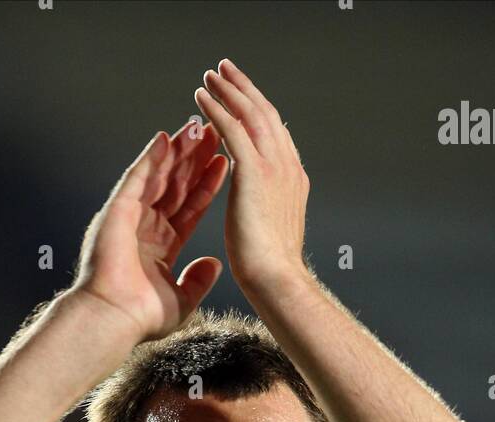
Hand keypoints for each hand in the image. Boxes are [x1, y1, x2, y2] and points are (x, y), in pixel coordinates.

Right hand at [72, 120, 228, 342]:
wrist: (113, 319)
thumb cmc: (140, 317)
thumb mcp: (182, 300)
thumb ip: (198, 281)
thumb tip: (215, 264)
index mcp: (161, 246)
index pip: (190, 207)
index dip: (207, 185)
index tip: (223, 163)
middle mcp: (145, 227)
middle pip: (176, 185)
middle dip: (195, 160)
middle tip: (214, 133)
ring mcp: (130, 216)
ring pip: (159, 176)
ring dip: (177, 151)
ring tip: (197, 127)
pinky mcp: (118, 210)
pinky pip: (137, 177)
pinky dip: (151, 157)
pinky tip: (166, 137)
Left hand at [195, 60, 309, 296]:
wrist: (277, 279)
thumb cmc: (273, 271)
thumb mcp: (275, 232)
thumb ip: (270, 210)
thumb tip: (264, 208)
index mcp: (293, 180)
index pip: (275, 135)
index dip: (258, 112)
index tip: (244, 98)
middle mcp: (287, 166)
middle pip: (265, 115)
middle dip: (245, 89)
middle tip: (225, 70)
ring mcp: (273, 167)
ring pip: (249, 114)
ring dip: (229, 90)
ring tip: (210, 75)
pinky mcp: (254, 172)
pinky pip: (232, 129)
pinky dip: (217, 109)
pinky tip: (201, 97)